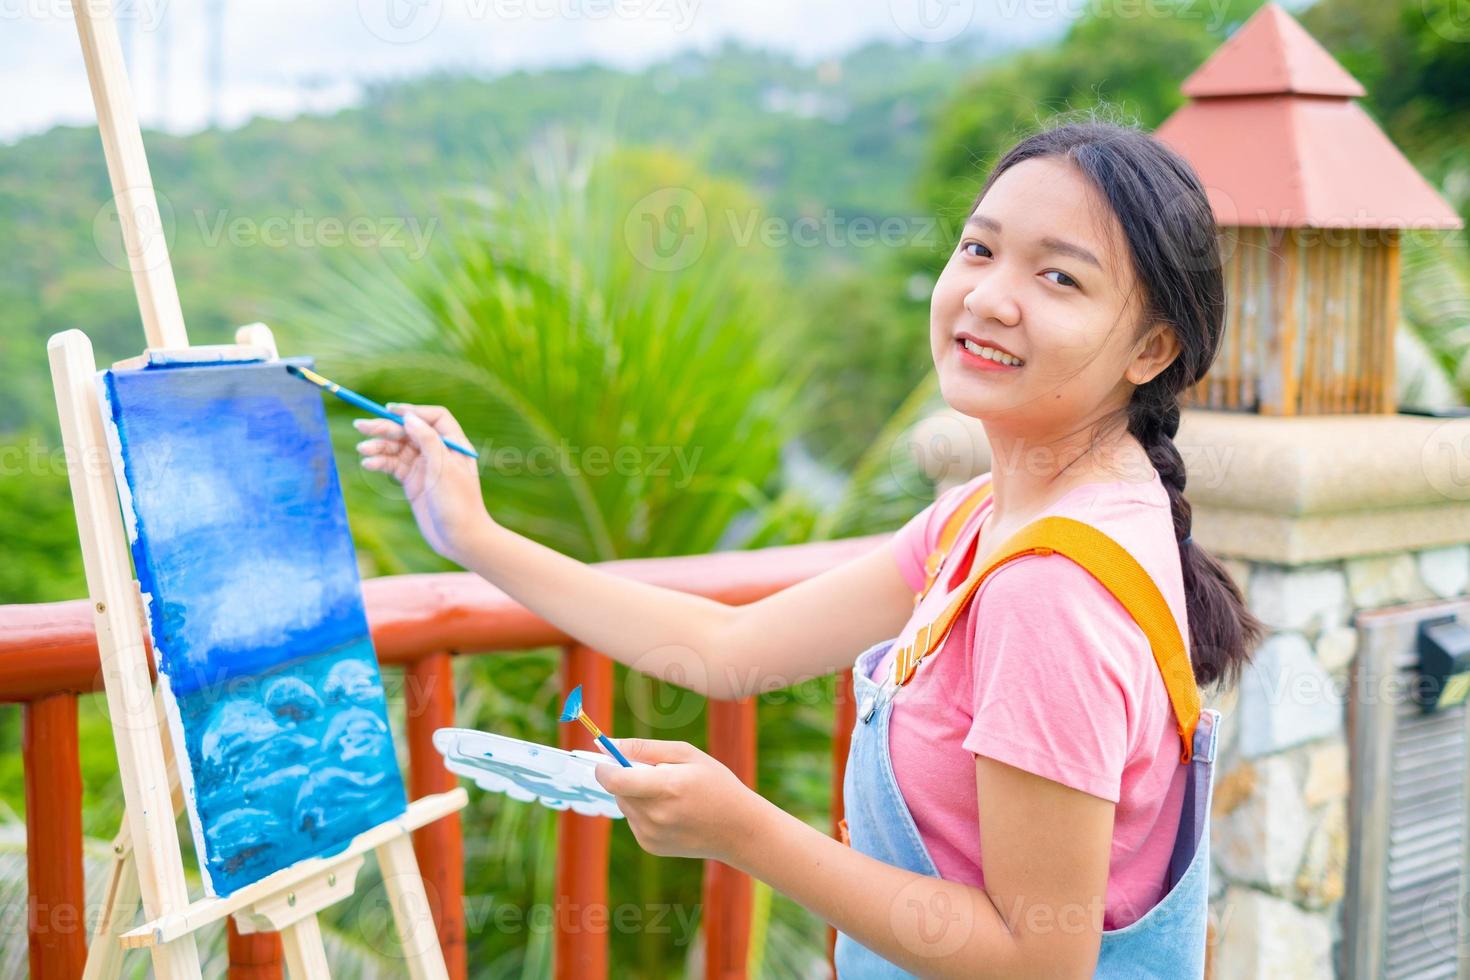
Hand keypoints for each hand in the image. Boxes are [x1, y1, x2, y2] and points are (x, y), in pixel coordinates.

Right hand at [354, 403, 491, 564]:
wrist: (460, 539)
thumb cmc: (458, 503)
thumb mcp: (443, 469)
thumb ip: (427, 440)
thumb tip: (409, 417)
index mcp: (453, 444)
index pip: (434, 417)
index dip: (413, 411)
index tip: (391, 411)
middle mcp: (438, 452)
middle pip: (410, 431)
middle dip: (386, 427)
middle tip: (361, 426)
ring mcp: (424, 467)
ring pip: (398, 448)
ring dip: (379, 446)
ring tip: (362, 449)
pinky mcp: (413, 482)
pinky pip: (393, 466)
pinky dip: (380, 463)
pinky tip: (369, 464)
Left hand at [594, 738, 767, 864]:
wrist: (738, 830)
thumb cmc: (715, 783)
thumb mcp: (686, 754)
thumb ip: (643, 748)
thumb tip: (605, 744)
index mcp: (666, 788)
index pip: (614, 780)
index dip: (603, 767)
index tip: (607, 758)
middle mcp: (655, 815)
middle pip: (617, 790)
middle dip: (626, 777)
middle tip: (656, 773)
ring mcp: (651, 834)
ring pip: (624, 804)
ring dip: (635, 794)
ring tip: (668, 793)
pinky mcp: (650, 845)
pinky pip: (634, 820)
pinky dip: (643, 811)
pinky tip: (670, 811)